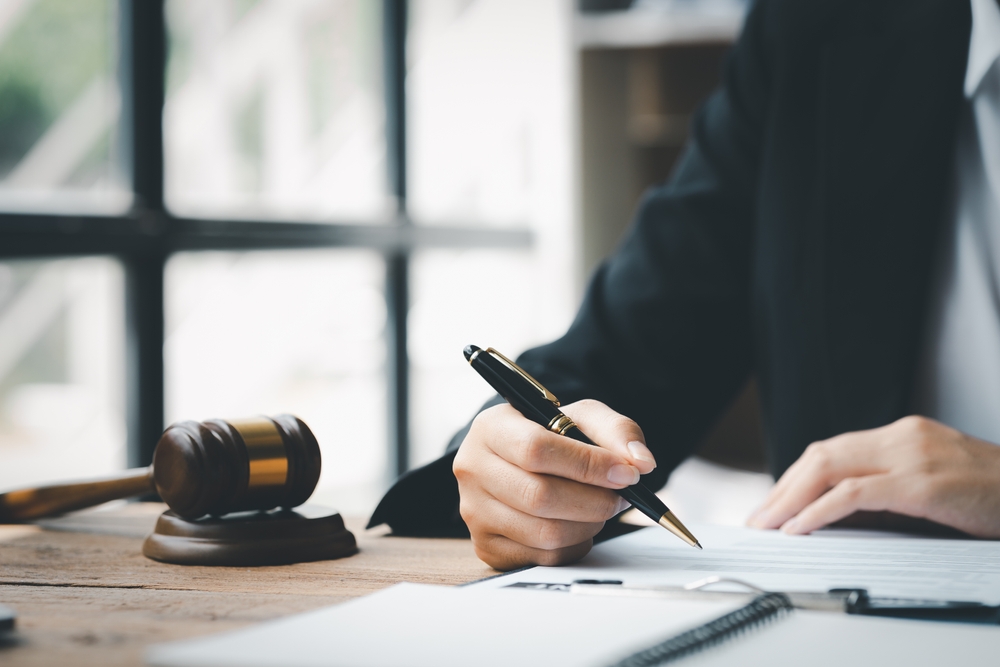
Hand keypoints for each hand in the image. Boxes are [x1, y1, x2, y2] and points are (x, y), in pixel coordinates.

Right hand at [453, 399, 656, 569]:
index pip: (535, 449)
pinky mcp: (487, 546)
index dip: (587, 465)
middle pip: (539, 496)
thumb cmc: (553, 436)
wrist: (524, 460)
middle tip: (620, 497)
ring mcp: (474, 511)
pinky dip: (574, 545)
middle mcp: (472, 468)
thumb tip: (641, 463)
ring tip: (599, 508)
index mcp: (491, 427)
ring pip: (544, 533)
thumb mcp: (584, 418)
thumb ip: (617, 432)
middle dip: (594, 501)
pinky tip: (578, 524)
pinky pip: (543, 558)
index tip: (625, 473)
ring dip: (588, 525)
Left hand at [748, 416, 999, 536]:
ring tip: (767, 524)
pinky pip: (854, 494)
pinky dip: (819, 511)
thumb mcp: (935, 487)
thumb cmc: (995, 496)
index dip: (796, 478)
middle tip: (759, 518)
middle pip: (822, 455)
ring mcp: (912, 456)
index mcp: (904, 434)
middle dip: (783, 488)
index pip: (832, 450)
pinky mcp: (922, 483)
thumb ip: (891, 492)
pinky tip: (799, 528)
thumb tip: (838, 517)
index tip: (774, 504)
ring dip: (790, 498)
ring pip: (829, 467)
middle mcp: (903, 436)